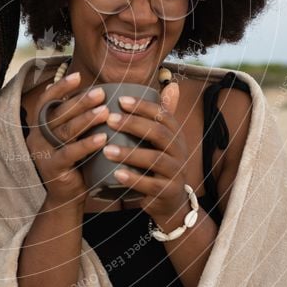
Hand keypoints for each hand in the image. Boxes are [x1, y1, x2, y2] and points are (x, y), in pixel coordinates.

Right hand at [26, 72, 109, 205]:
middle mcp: (37, 136)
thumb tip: (100, 92)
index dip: (61, 87)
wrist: (66, 197)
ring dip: (86, 119)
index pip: (47, 101)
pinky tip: (103, 138)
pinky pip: (70, 153)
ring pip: (64, 131)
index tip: (78, 76)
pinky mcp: (53, 168)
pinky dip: (87, 144)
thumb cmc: (75, 162)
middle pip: (58, 113)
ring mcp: (43, 152)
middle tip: (101, 93)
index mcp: (40, 125)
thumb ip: (78, 118)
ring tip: (105, 112)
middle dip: (81, 102)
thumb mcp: (72, 137)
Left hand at [102, 83, 195, 226]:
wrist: (170, 201)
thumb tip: (172, 85)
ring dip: (130, 153)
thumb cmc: (158, 164)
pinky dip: (134, 179)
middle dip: (133, 124)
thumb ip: (162, 115)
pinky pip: (151, 185)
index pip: (162, 115)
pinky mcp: (168, 192)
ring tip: (107, 149)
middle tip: (108, 119)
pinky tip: (116, 174)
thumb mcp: (163, 140)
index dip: (142, 106)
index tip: (118, 100)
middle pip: (158, 133)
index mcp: (175, 134)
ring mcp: (176, 172)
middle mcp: (179, 150)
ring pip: (155, 159)